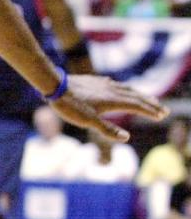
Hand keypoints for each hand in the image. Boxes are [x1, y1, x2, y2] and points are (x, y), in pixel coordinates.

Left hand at [50, 74, 168, 141]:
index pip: (136, 105)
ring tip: (147, 99)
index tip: (161, 116)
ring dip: (139, 94)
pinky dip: (125, 88)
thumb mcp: (88, 121)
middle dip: (150, 103)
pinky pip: (115, 84)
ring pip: (126, 88)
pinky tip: (121, 88)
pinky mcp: (94, 81)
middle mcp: (111, 89)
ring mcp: (103, 84)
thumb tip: (127, 138)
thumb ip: (107, 130)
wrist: (54, 85)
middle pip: (135, 96)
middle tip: (163, 109)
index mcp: (112, 100)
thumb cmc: (70, 105)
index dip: (149, 111)